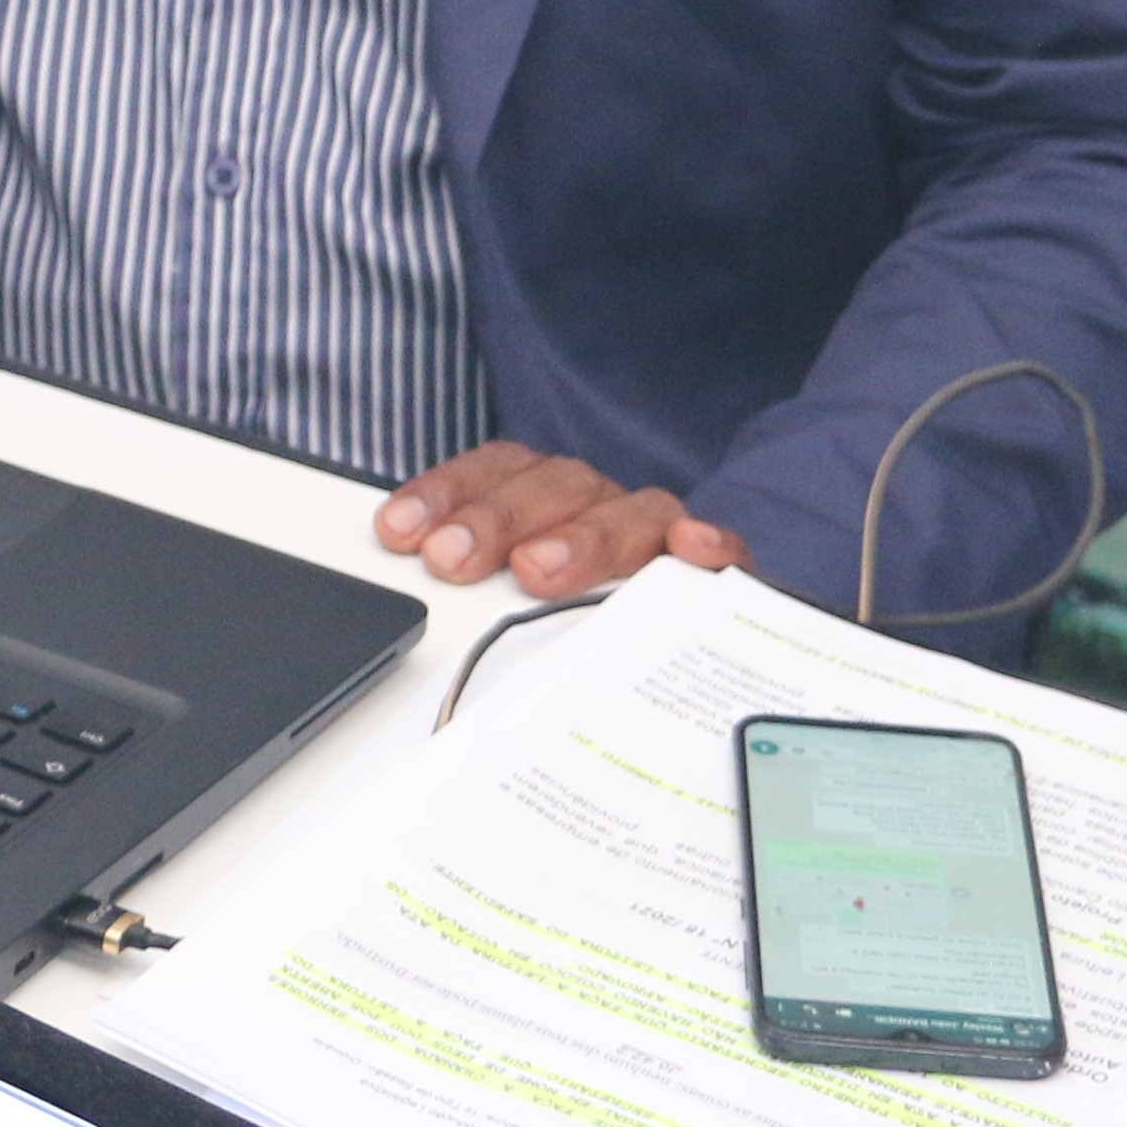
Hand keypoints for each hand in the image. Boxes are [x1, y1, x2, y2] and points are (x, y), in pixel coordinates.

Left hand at [375, 439, 751, 598]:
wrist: (679, 656)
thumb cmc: (571, 627)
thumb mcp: (505, 603)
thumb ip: (466, 581)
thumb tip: (399, 557)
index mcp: (549, 497)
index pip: (497, 470)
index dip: (447, 492)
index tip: (400, 530)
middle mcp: (602, 506)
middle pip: (558, 486)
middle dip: (498, 518)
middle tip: (452, 558)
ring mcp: (658, 537)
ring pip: (632, 512)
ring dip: (585, 537)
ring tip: (538, 570)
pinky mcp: (718, 575)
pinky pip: (727, 553)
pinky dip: (715, 544)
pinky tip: (693, 549)